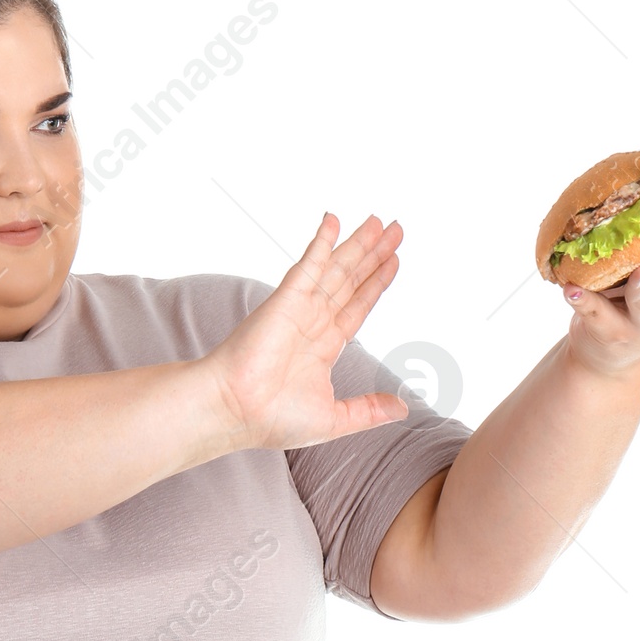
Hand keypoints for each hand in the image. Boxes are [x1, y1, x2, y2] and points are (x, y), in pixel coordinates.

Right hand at [201, 212, 408, 451]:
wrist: (237, 411)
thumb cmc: (273, 419)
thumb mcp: (335, 418)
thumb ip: (368, 409)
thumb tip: (402, 407)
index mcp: (324, 346)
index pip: (357, 306)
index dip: (376, 283)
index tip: (393, 262)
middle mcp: (313, 322)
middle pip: (351, 280)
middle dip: (373, 255)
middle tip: (395, 229)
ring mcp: (300, 308)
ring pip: (336, 269)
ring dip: (357, 244)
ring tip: (380, 222)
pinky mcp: (286, 299)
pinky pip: (309, 265)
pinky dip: (321, 243)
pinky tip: (334, 221)